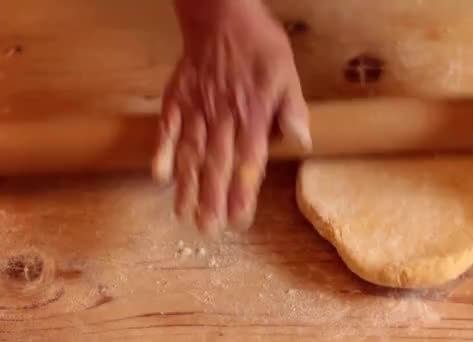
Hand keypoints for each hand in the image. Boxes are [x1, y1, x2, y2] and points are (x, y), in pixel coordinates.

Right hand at [152, 0, 310, 237]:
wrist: (221, 14)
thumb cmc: (258, 45)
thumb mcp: (287, 73)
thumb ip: (292, 108)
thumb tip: (303, 141)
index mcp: (253, 114)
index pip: (248, 162)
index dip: (243, 192)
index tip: (240, 219)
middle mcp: (223, 117)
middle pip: (216, 165)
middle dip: (212, 200)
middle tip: (208, 230)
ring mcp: (196, 108)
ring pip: (190, 153)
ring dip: (187, 186)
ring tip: (183, 215)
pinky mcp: (176, 98)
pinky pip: (167, 128)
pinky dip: (161, 152)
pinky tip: (158, 176)